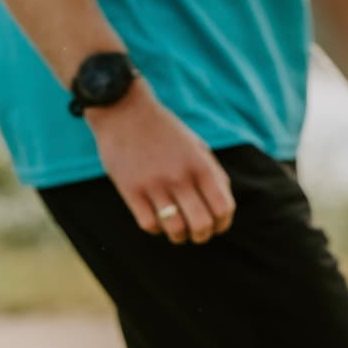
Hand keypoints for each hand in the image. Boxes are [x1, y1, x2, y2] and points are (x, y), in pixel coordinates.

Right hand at [87, 87, 234, 244]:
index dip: (223, 224)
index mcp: (201, 165)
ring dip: (180, 236)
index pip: (223, 208)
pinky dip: (157, 229)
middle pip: (202, 225)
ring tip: (177, 230)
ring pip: (175, 230)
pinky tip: (157, 219)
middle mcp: (180, 176)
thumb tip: (223, 207)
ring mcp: (155, 184)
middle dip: (203, 236)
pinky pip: (149, 225)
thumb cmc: (165, 130)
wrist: (125, 111)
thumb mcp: (197, 145)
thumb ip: (213, 173)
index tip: (217, 226)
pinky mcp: (131, 190)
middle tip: (197, 233)